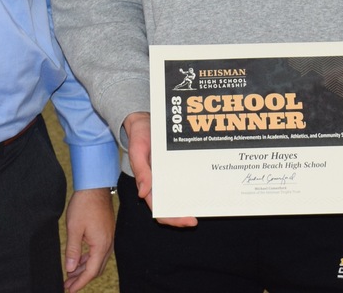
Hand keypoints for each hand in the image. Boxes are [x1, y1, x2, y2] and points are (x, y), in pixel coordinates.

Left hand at [62, 187, 114, 291]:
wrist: (95, 186)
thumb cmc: (84, 205)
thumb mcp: (74, 228)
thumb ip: (73, 250)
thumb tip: (70, 268)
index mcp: (101, 244)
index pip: (91, 271)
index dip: (80, 283)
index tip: (69, 290)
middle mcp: (107, 244)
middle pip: (96, 269)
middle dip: (82, 279)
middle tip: (68, 285)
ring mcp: (108, 238)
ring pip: (97, 261)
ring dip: (84, 269)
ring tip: (70, 275)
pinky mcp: (105, 233)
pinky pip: (98, 252)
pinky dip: (88, 260)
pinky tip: (78, 261)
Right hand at [122, 111, 196, 227]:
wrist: (145, 121)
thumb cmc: (139, 136)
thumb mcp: (137, 150)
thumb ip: (140, 170)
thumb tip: (142, 193)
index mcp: (148, 184)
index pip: (159, 209)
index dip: (172, 218)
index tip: (187, 220)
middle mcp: (160, 183)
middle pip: (171, 207)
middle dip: (182, 217)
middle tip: (196, 220)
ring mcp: (168, 176)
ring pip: (180, 196)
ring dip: (189, 204)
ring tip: (204, 207)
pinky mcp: (176, 167)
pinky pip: (185, 180)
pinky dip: (193, 186)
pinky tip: (205, 187)